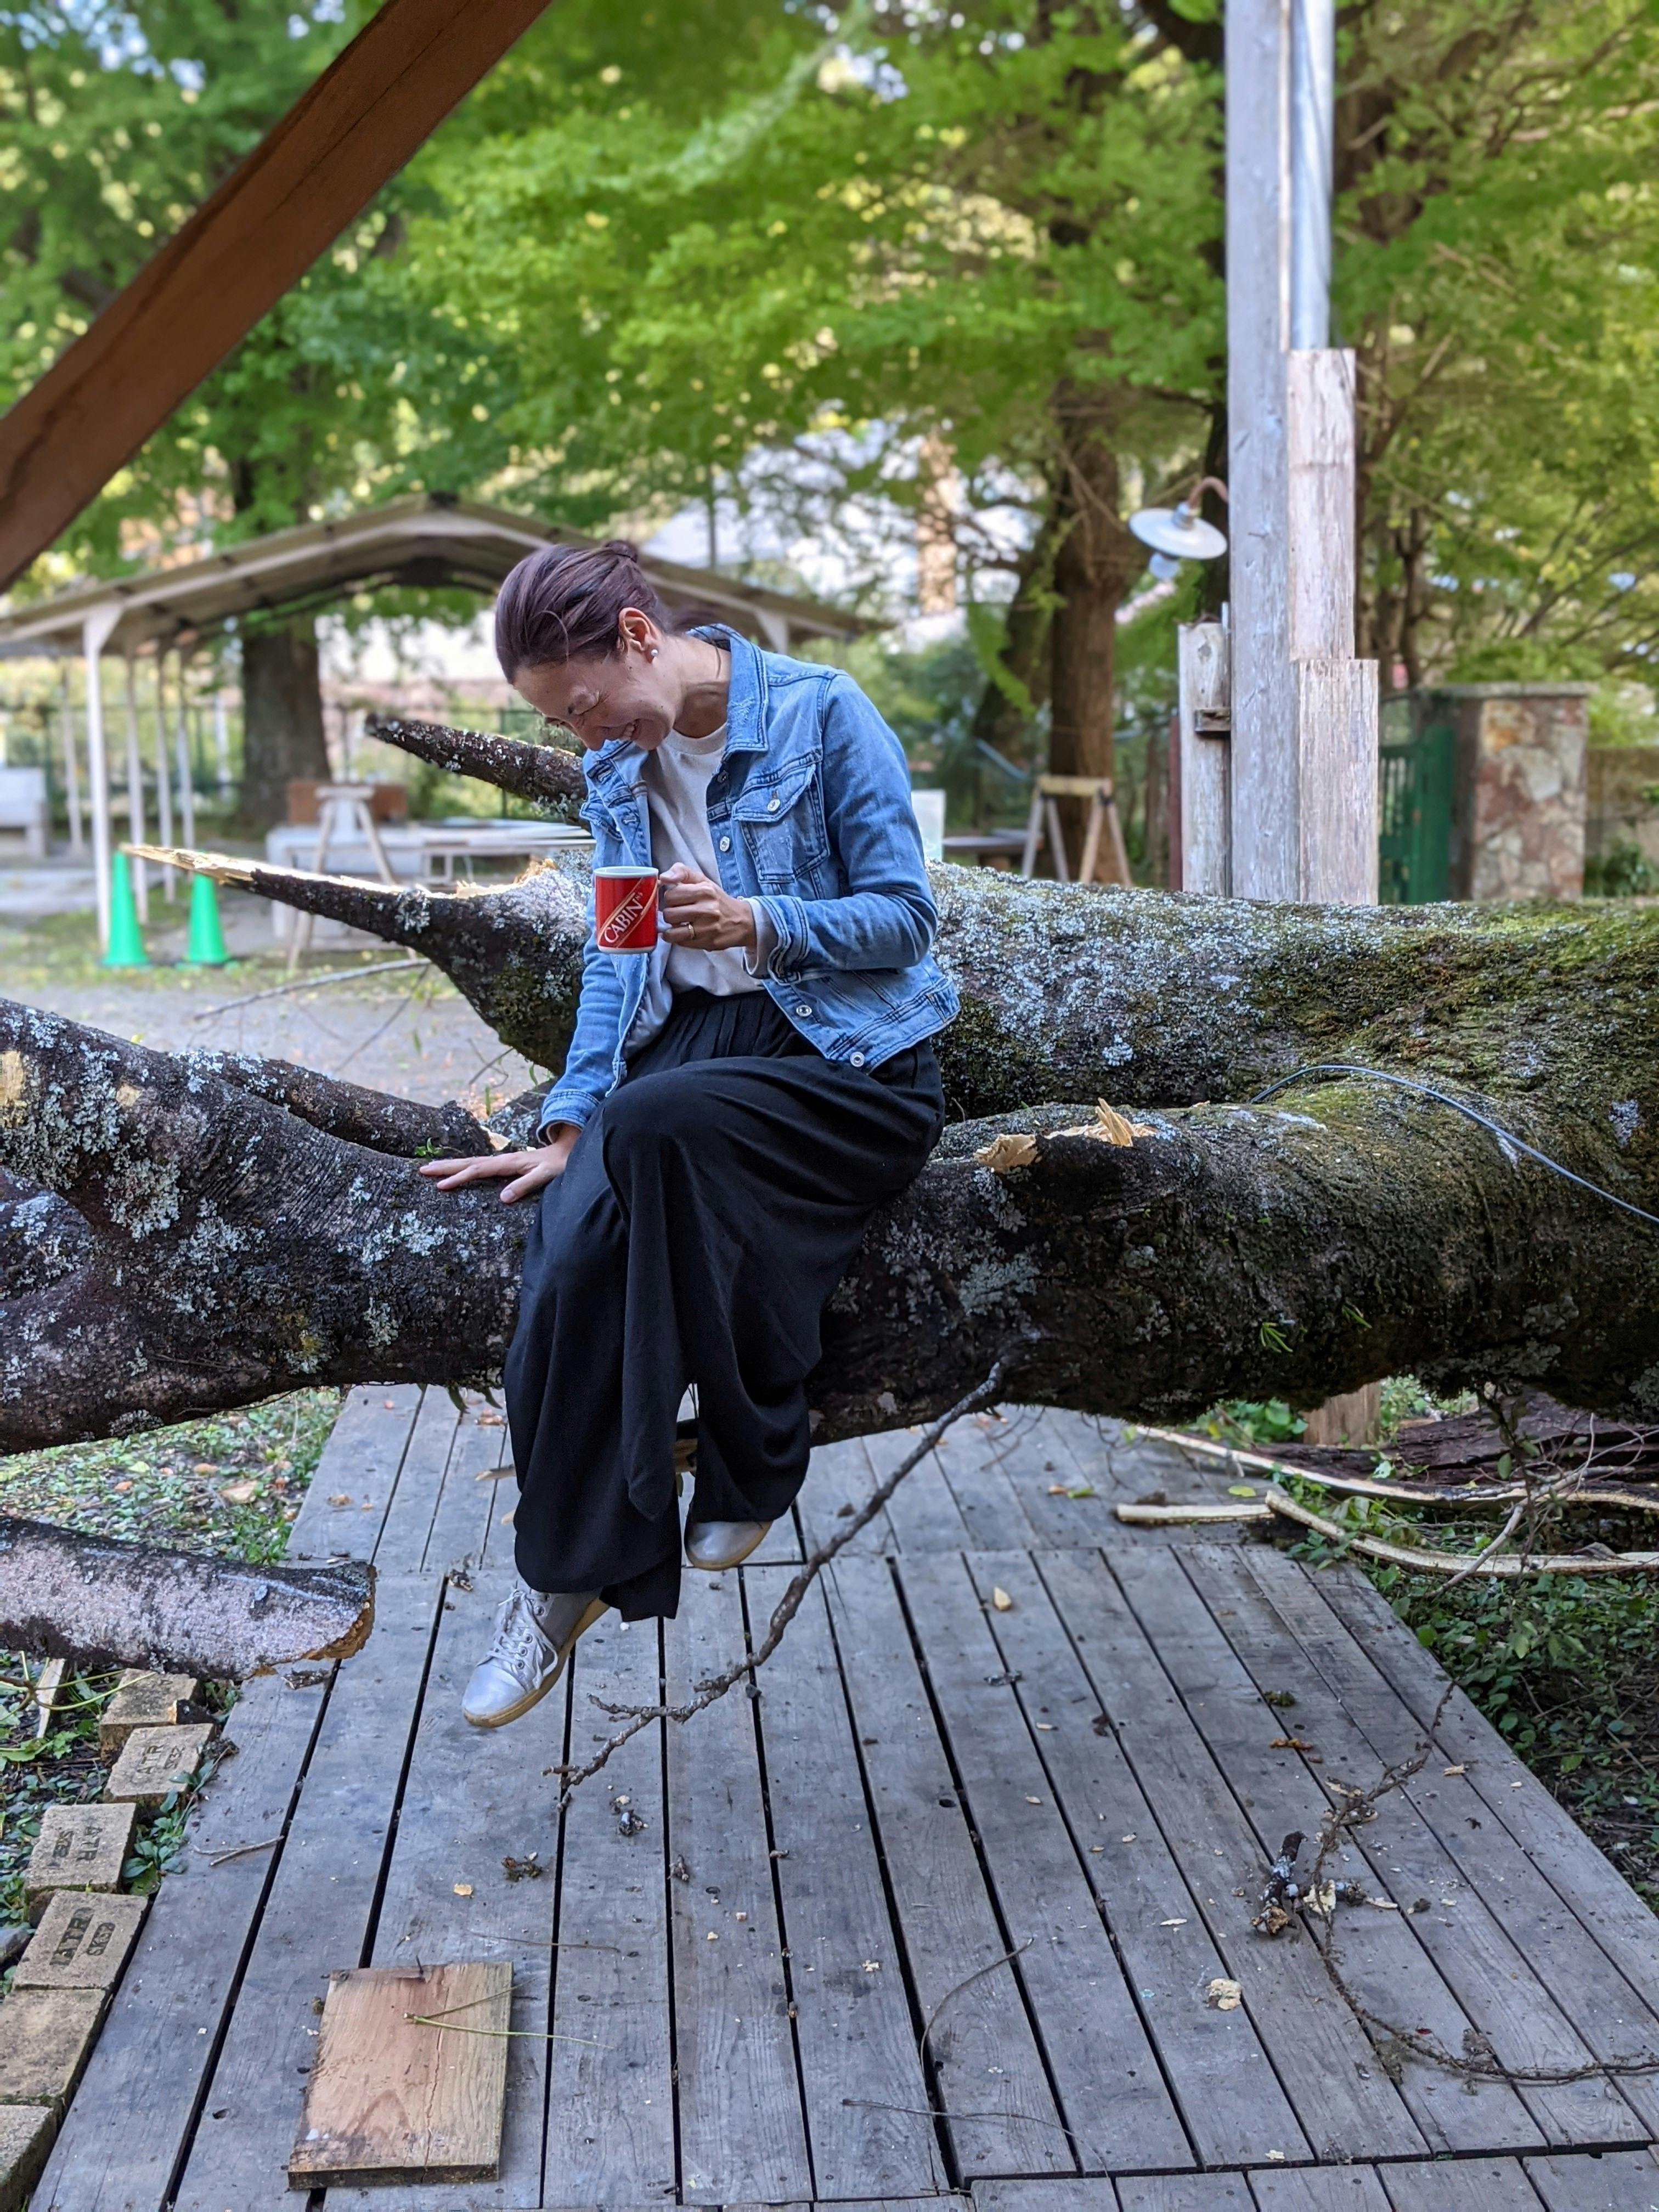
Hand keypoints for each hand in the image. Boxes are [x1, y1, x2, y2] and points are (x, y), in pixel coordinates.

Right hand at [418, 1124, 579, 1202]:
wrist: (567, 1153)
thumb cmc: (558, 1165)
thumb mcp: (546, 1176)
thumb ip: (525, 1185)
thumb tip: (503, 1198)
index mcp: (508, 1162)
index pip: (478, 1170)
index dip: (459, 1178)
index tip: (441, 1186)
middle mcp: (501, 1160)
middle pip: (467, 1163)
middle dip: (444, 1167)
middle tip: (421, 1171)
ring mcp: (500, 1162)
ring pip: (469, 1163)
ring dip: (449, 1166)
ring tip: (428, 1169)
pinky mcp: (502, 1166)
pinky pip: (477, 1166)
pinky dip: (461, 1168)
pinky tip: (452, 1173)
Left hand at [657, 862, 756, 952]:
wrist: (743, 921)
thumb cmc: (718, 900)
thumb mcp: (703, 880)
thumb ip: (682, 872)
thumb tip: (663, 878)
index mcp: (705, 890)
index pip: (671, 895)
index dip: (670, 898)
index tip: (677, 900)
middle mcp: (707, 909)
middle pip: (669, 914)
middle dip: (670, 914)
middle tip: (679, 912)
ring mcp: (707, 928)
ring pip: (672, 931)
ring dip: (672, 928)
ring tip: (679, 924)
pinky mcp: (707, 942)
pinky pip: (681, 943)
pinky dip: (678, 939)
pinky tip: (684, 933)